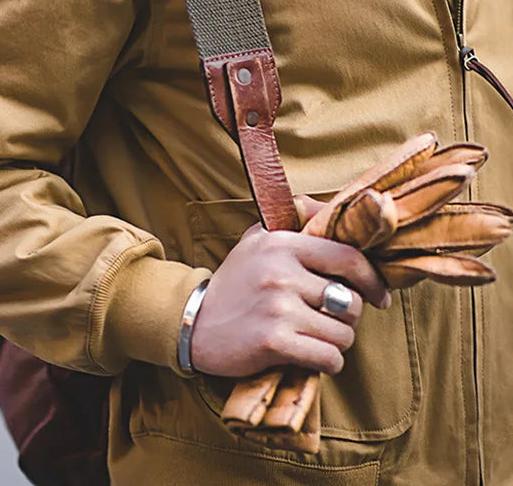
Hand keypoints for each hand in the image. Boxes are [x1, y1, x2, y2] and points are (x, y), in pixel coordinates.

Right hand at [190, 220, 391, 378]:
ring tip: (313, 337)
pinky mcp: (274, 341)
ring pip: (343, 334)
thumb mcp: (256, 240)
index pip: (347, 258)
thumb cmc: (235, 282)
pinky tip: (307, 355)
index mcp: (281, 244)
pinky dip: (326, 362)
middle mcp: (281, 273)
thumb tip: (328, 209)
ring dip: (335, 342)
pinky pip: (329, 358)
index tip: (379, 296)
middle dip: (348, 317)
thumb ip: (291, 223)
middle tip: (329, 320)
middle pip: (351, 302)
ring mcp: (277, 308)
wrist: (193, 321)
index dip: (371, 279)